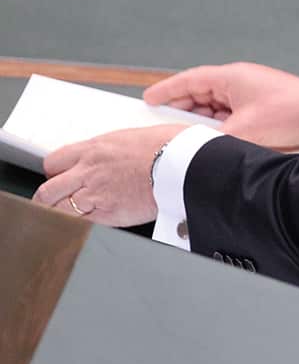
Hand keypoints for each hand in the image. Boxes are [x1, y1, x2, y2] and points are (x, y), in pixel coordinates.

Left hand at [33, 124, 186, 226]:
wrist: (184, 164)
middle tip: (57, 201)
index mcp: (95, 148)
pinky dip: (80, 225)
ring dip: (59, 214)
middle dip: (49, 197)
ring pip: (57, 210)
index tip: (62, 177)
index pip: (54, 161)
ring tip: (67, 217)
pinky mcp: (108, 214)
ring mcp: (95, 194)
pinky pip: (81, 223)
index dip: (56, 172)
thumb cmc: (171, 146)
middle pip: (48, 189)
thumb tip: (122, 151)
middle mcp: (89, 170)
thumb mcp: (136, 137)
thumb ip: (118, 148)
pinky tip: (86, 225)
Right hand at [144, 62, 298, 149]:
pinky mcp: (259, 106)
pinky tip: (214, 139)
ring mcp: (249, 93)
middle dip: (181, 109)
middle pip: (200, 93)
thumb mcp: (246, 130)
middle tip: (162, 125)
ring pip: (214, 106)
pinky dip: (219, 125)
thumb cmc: (292, 112)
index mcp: (231, 77)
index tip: (149, 98)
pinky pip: (229, 114)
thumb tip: (196, 148)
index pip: (189, 80)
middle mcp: (238, 82)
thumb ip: (215, 139)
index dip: (166, 90)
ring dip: (202, 120)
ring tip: (188, 136)